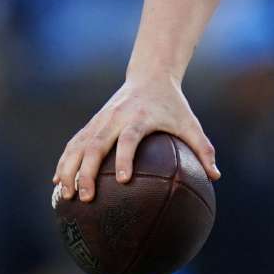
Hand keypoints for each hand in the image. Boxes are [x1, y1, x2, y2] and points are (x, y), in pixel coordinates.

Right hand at [52, 74, 219, 202]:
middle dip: (87, 171)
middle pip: (95, 144)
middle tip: (87, 197)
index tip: (122, 180)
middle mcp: (116, 118)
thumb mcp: (190, 123)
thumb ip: (203, 149)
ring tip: (65, 194)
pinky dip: (64, 162)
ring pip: (78, 145)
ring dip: (68, 169)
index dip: (124, 158)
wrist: (150, 77)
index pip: (128, 139)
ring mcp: (100, 120)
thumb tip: (216, 176)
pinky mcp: (92, 123)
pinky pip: (73, 143)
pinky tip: (57, 183)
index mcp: (140, 117)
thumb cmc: (173, 105)